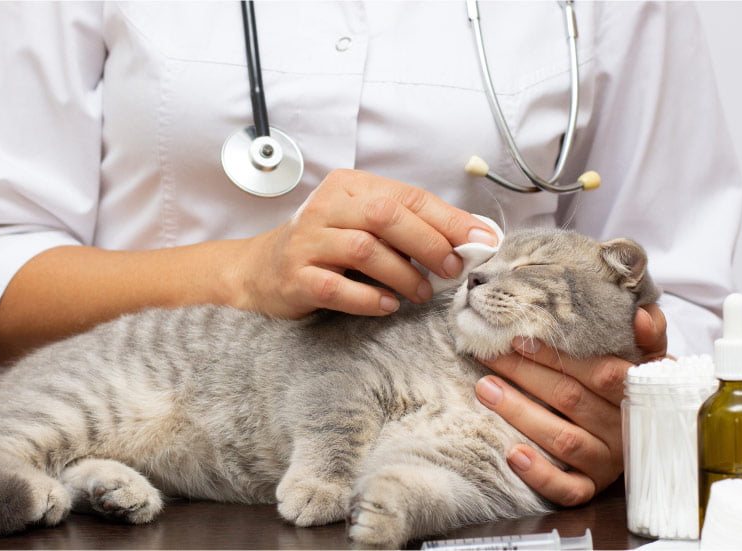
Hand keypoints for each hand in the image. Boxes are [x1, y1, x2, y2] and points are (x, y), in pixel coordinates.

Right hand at [235, 169, 497, 317]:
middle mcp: (325, 208)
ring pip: (364, 250)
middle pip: (386, 216)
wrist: (259, 271)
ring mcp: (307, 241)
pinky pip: (336, 287)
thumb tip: (470, 237)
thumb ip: (407, 227)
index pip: (407, 196)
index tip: (481, 240)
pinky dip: (368, 299)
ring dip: (402, 274)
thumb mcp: (363, 225)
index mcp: (349, 187)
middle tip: (452, 269)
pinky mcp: (295, 276)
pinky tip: (387, 306)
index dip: (449, 219)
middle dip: (428, 243)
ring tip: (420, 293)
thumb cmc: (325, 248)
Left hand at [474, 304, 667, 505]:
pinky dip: (540, 474)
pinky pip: (568, 489)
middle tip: (488, 356)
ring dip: (521, 413)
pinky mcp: (592, 487)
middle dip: (525, 374)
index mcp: (638, 392)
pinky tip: (513, 455)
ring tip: (486, 390)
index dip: (558, 355)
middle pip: (571, 399)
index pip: (601, 371)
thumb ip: (649, 332)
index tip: (518, 339)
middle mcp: (624, 428)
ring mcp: (608, 461)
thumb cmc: (631, 384)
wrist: (657, 439)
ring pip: (564, 440)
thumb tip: (639, 316)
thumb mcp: (647, 356)